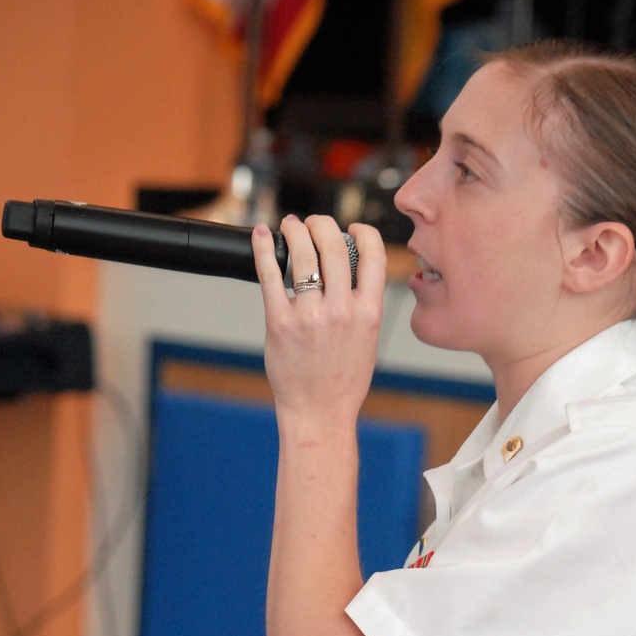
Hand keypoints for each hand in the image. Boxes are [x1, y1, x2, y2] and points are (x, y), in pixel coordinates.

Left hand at [251, 215, 385, 423]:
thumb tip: (352, 271)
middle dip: (322, 224)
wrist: (319, 413)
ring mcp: (310, 316)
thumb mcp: (368, 340)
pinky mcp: (280, 322)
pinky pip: (270, 274)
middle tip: (312, 223)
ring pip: (303, 253)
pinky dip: (263, 248)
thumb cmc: (343, 381)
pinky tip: (260, 235)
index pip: (374, 254)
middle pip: (334, 245)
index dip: (363, 232)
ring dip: (295, 230)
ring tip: (290, 226)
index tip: (352, 228)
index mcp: (369, 313)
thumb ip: (363, 305)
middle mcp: (342, 311)